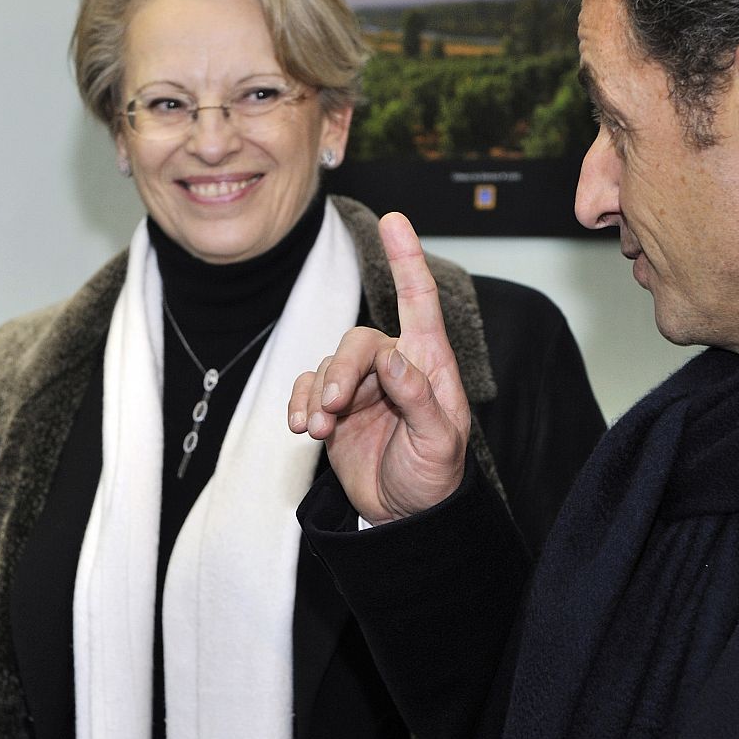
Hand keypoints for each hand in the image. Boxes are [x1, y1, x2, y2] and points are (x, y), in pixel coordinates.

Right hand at [288, 213, 468, 523]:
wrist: (403, 517)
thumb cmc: (433, 477)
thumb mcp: (438, 443)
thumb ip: (419, 399)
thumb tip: (394, 357)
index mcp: (429, 364)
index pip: (418, 302)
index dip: (407, 259)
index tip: (394, 221)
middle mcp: (394, 365)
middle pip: (358, 342)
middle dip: (340, 371)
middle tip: (331, 410)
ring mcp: (361, 385)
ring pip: (328, 364)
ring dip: (318, 395)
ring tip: (318, 431)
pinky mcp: (333, 406)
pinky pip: (308, 387)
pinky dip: (301, 403)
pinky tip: (303, 428)